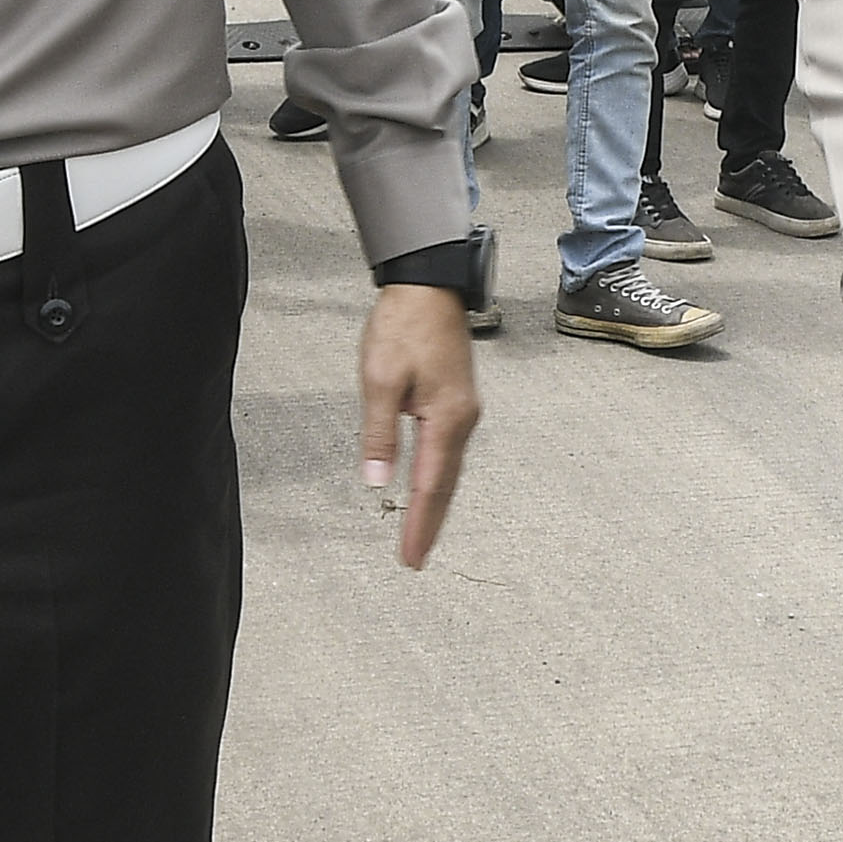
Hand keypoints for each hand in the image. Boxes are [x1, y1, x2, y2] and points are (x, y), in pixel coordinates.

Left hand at [357, 285, 479, 569]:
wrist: (429, 285)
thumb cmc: (404, 325)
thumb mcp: (380, 380)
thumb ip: (379, 434)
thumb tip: (378, 480)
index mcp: (446, 418)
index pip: (430, 485)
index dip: (419, 524)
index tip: (411, 555)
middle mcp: (463, 419)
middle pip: (446, 484)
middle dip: (429, 522)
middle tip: (415, 556)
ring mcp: (464, 409)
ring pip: (449, 468)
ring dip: (435, 502)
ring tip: (420, 532)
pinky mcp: (457, 400)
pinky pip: (449, 450)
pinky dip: (439, 476)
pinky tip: (429, 486)